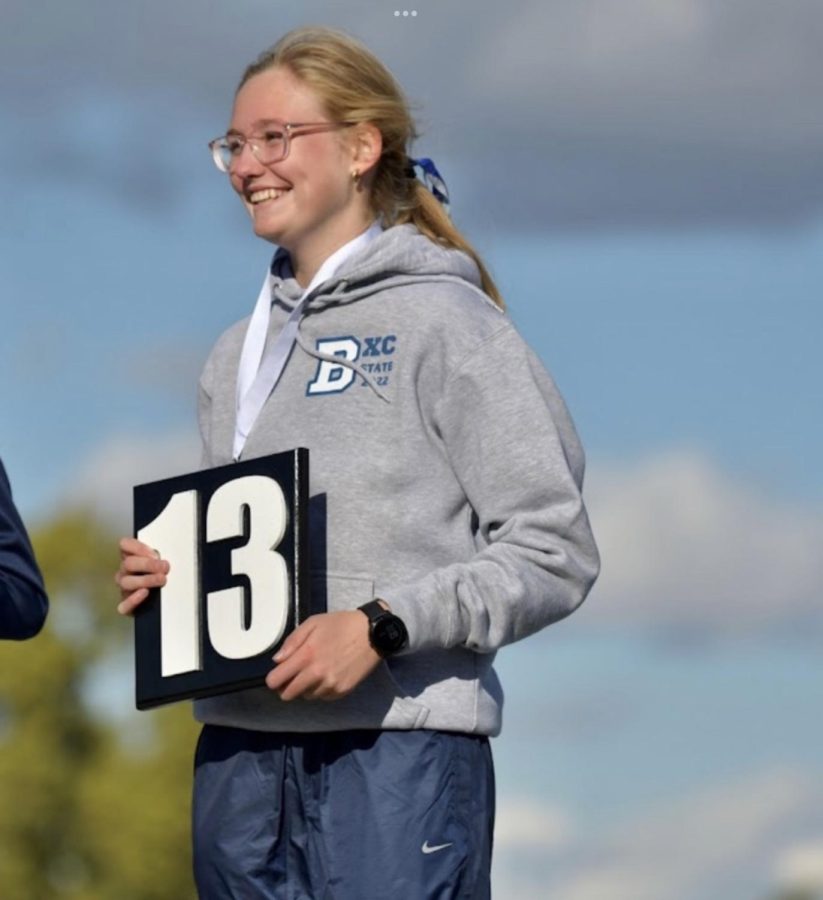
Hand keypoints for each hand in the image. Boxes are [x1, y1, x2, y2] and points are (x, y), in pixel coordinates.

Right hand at [115, 537, 169, 614]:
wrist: (165, 603)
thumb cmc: (164, 576)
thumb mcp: (163, 563)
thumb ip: (161, 557)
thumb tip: (167, 557)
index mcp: (132, 557)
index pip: (125, 545)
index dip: (138, 547)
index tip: (155, 554)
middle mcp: (126, 572)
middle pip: (128, 564)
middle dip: (148, 564)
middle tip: (164, 567)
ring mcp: (125, 589)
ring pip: (126, 582)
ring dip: (145, 579)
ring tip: (161, 580)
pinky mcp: (126, 606)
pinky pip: (123, 605)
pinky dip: (133, 599)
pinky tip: (145, 593)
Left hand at [265, 611, 380, 700]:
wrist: (373, 633)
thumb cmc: (342, 624)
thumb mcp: (313, 623)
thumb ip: (292, 642)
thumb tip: (277, 661)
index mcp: (307, 655)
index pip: (276, 680)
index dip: (273, 678)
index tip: (277, 674)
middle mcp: (317, 674)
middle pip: (288, 695)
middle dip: (286, 686)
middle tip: (293, 675)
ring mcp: (330, 685)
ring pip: (305, 696)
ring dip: (305, 687)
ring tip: (315, 670)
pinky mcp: (342, 691)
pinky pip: (322, 697)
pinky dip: (321, 689)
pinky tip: (328, 674)